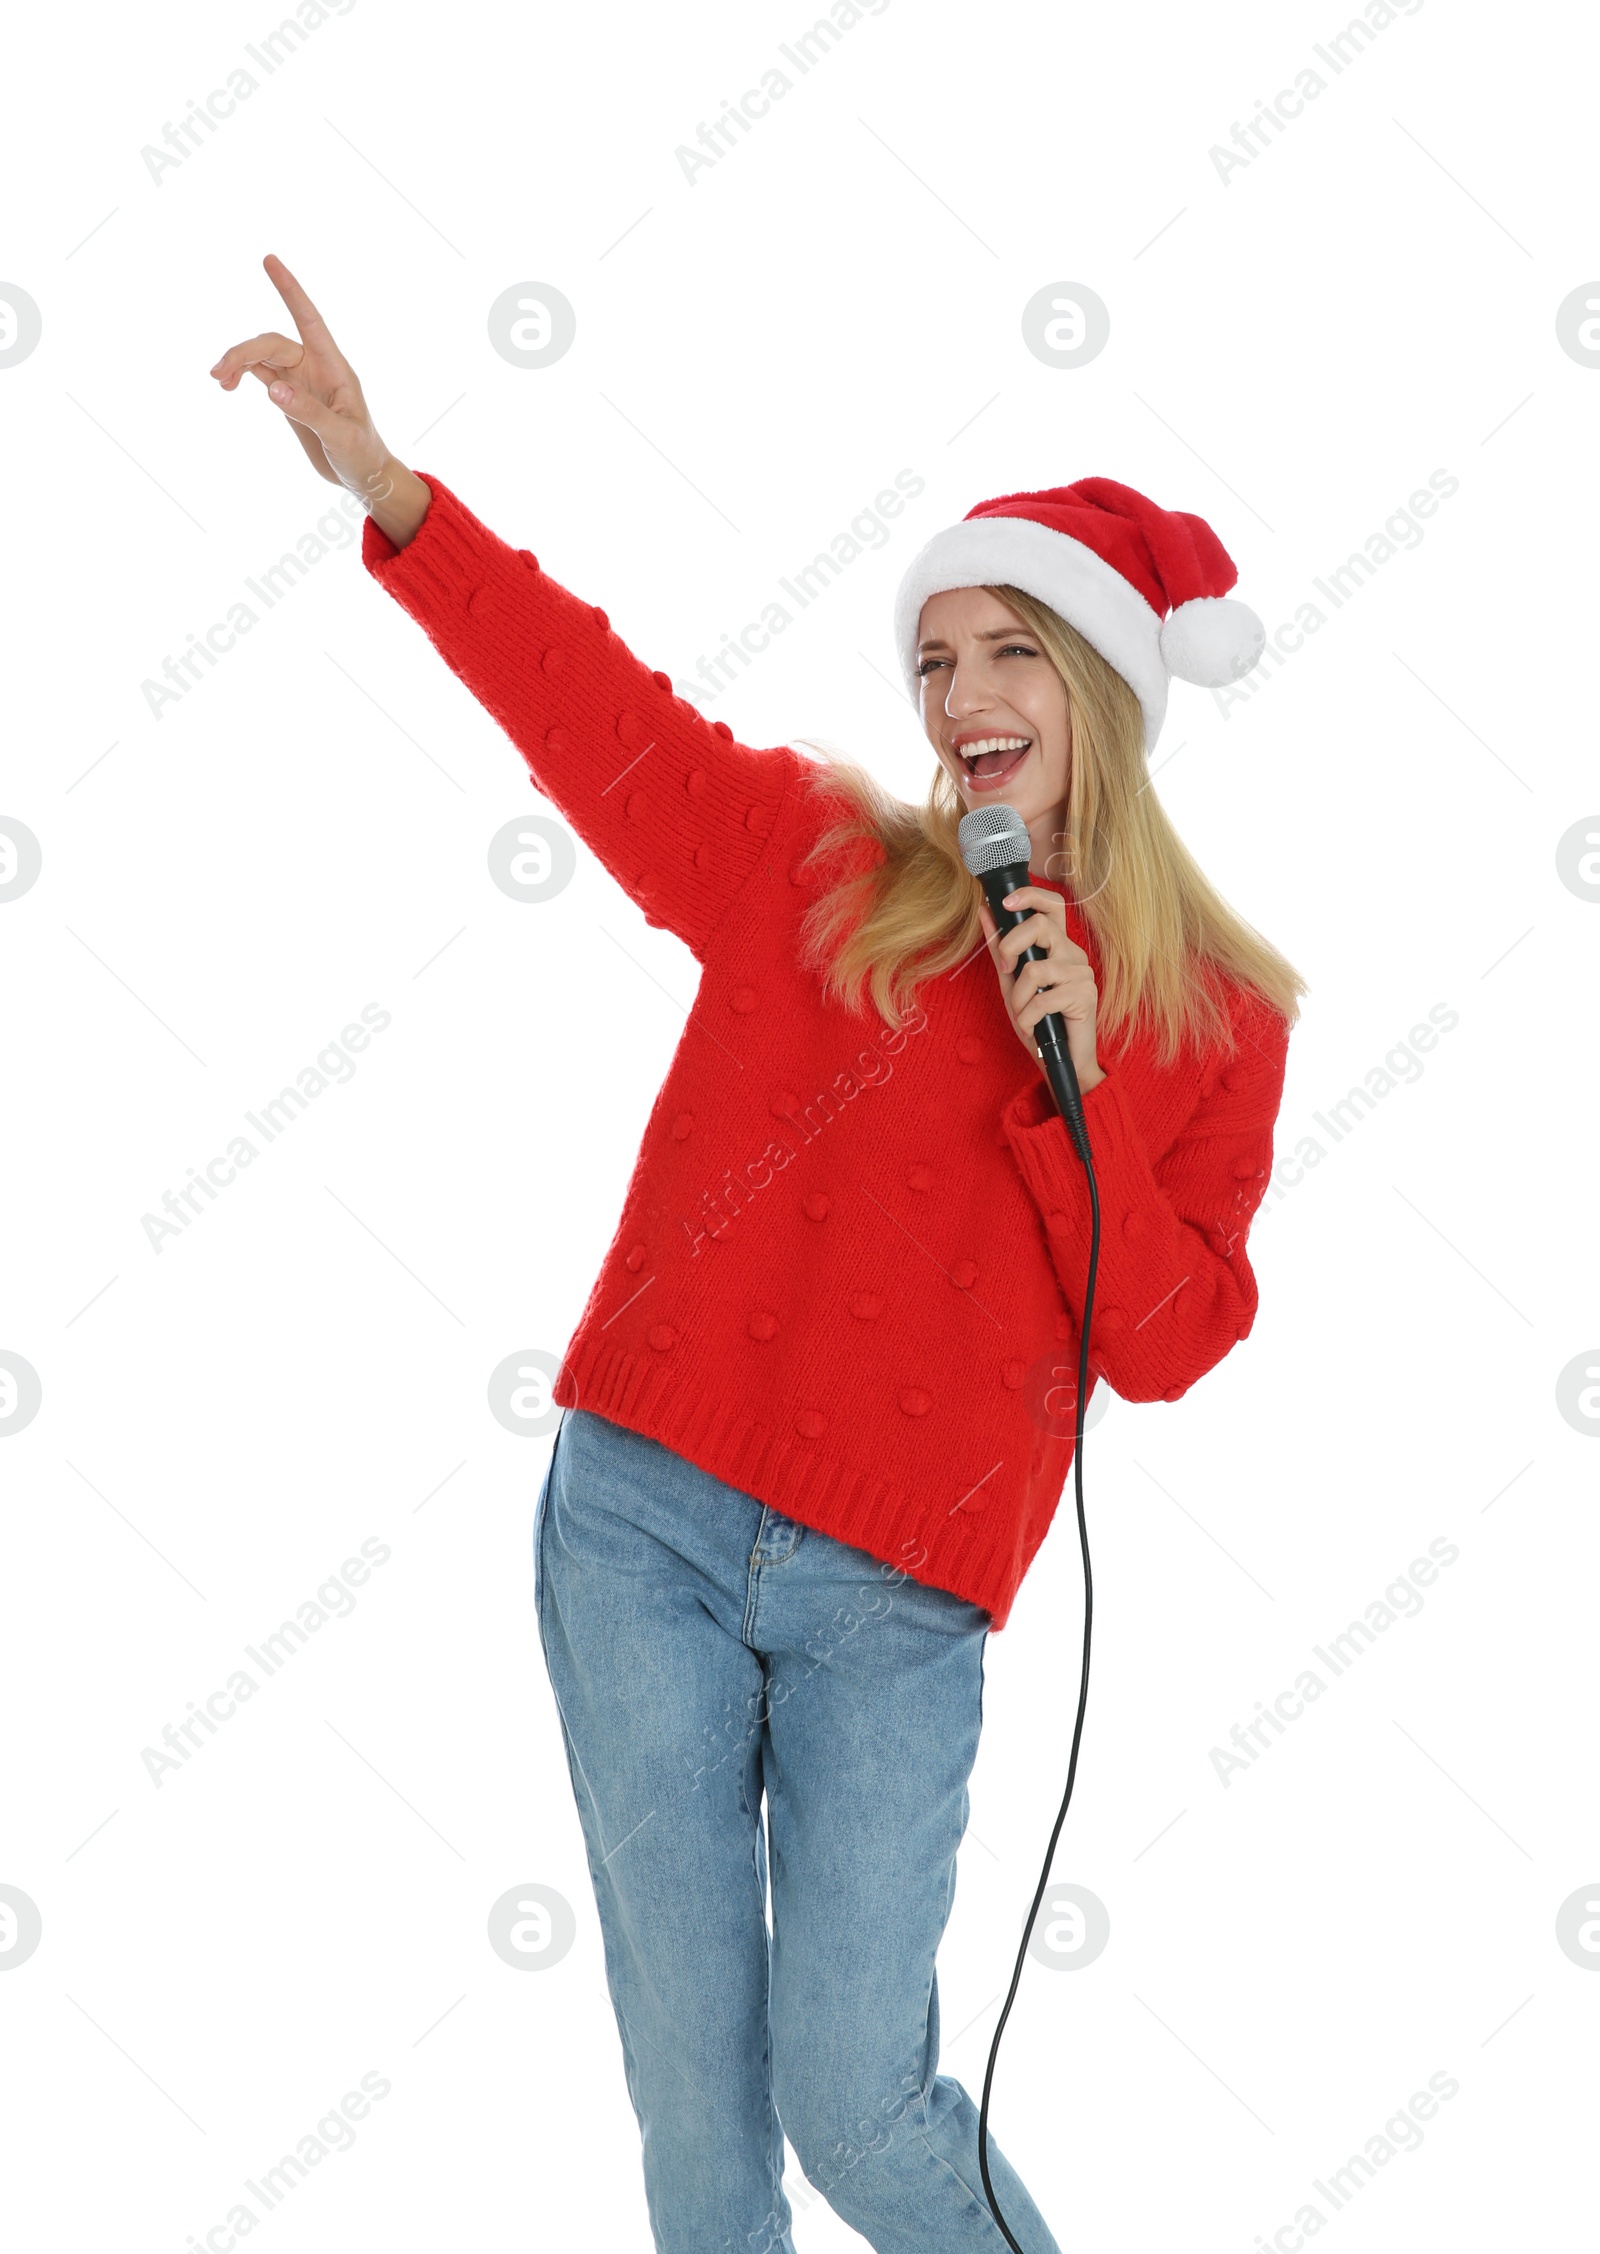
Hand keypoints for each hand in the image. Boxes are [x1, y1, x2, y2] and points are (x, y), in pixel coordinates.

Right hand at [208, 253, 430, 546]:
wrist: (364, 477)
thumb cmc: (362, 455)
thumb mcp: (341, 436)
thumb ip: (308, 412)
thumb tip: (272, 388)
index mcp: (334, 367)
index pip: (308, 319)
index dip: (290, 290)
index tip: (269, 260)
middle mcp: (315, 367)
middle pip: (272, 343)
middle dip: (244, 351)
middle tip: (219, 374)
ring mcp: (300, 380)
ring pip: (262, 356)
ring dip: (238, 362)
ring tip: (219, 381)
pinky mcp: (289, 396)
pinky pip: (260, 373)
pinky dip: (241, 374)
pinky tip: (227, 384)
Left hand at [978, 885, 1104, 1093]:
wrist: (1060, 1060)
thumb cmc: (1039, 1021)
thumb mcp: (1011, 983)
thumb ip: (999, 948)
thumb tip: (984, 911)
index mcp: (1057, 946)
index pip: (1051, 904)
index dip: (1029, 896)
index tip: (1003, 904)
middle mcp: (1072, 954)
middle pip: (1040, 925)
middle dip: (1010, 946)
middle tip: (1005, 971)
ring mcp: (1081, 973)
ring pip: (1035, 968)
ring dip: (1018, 997)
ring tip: (1022, 1013)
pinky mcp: (1085, 996)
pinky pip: (1043, 998)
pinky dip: (1027, 1017)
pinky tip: (1032, 1027)